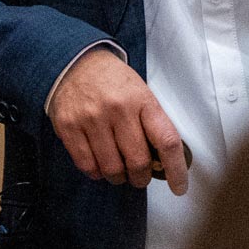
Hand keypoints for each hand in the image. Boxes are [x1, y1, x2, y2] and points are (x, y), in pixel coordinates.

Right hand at [48, 48, 187, 194]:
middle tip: (140, 176)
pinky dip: (97, 173)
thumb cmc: (114, 81)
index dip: (176, 170)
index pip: (166, 141)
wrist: (75, 61)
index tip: (179, 187)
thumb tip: (161, 162)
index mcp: (142, 100)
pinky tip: (99, 165)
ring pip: (112, 168)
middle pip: (138, 162)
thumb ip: (151, 124)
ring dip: (119, 177)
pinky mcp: (69, 128)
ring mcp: (91, 119)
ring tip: (119, 172)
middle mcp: (118, 110)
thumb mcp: (140, 93)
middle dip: (142, 177)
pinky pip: (87, 166)